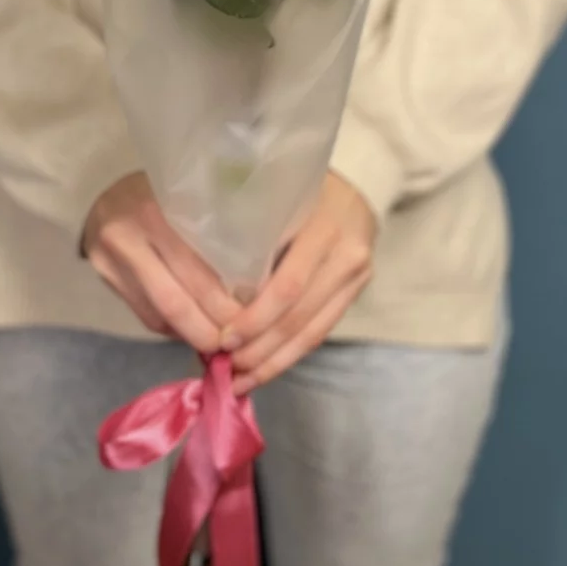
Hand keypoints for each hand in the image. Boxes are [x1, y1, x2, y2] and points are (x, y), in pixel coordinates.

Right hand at [84, 172, 239, 352]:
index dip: (224, 305)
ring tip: (220, 341)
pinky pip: (145, 316)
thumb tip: (250, 284)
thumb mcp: (187, 197)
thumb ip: (212, 232)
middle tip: (237, 343)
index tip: (252, 318)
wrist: (99, 188)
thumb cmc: (160, 189)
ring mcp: (111, 262)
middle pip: (174, 301)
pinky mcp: (105, 278)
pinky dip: (173, 328)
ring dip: (191, 334)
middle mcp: (129, 239)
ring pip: (158, 316)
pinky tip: (192, 326)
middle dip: (209, 330)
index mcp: (156, 213)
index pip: (195, 273)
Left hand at [222, 172, 376, 395]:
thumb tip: (208, 287)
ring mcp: (356, 277)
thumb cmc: (302, 188)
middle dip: (259, 350)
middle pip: (299, 317)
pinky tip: (263, 370)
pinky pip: (321, 332)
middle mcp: (346, 256)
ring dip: (273, 363)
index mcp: (323, 228)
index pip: (289, 286)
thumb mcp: (277, 199)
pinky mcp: (356, 292)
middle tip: (223, 369)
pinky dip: (289, 355)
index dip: (255, 319)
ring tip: (239, 381)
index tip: (222, 339)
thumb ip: (252, 235)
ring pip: (312, 333)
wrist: (358, 184)